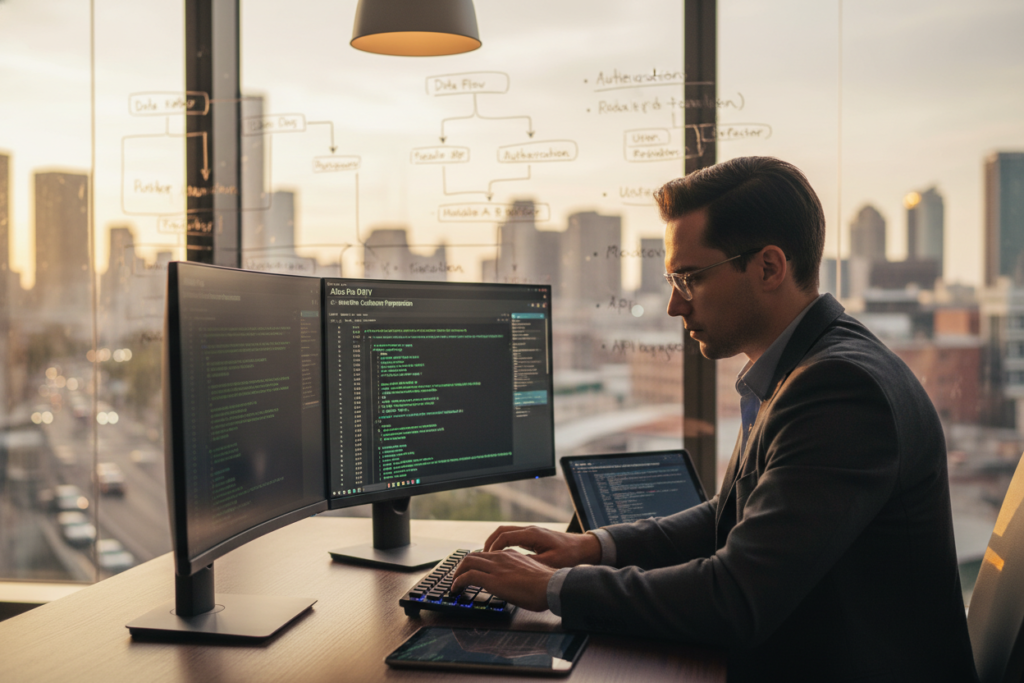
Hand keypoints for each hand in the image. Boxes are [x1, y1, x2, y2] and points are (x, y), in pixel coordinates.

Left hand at [451, 550, 555, 611]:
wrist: (551, 586)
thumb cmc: (546, 584)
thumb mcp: (530, 573)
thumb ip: (519, 573)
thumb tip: (516, 582)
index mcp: (510, 555)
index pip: (487, 554)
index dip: (476, 562)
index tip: (472, 570)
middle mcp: (501, 557)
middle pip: (473, 556)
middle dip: (462, 566)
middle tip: (458, 576)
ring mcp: (496, 567)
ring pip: (468, 562)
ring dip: (458, 573)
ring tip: (454, 583)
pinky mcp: (492, 579)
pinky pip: (468, 576)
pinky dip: (458, 582)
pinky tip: (456, 589)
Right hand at [483, 525, 601, 568]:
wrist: (584, 548)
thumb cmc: (570, 555)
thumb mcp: (550, 563)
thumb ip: (530, 564)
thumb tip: (511, 568)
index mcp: (532, 535)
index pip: (504, 536)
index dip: (492, 547)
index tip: (485, 559)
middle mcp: (530, 531)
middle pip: (501, 531)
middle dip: (489, 544)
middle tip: (480, 557)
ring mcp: (532, 533)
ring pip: (506, 533)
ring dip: (495, 544)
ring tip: (487, 558)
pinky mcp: (534, 538)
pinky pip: (513, 538)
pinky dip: (504, 545)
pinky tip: (502, 557)